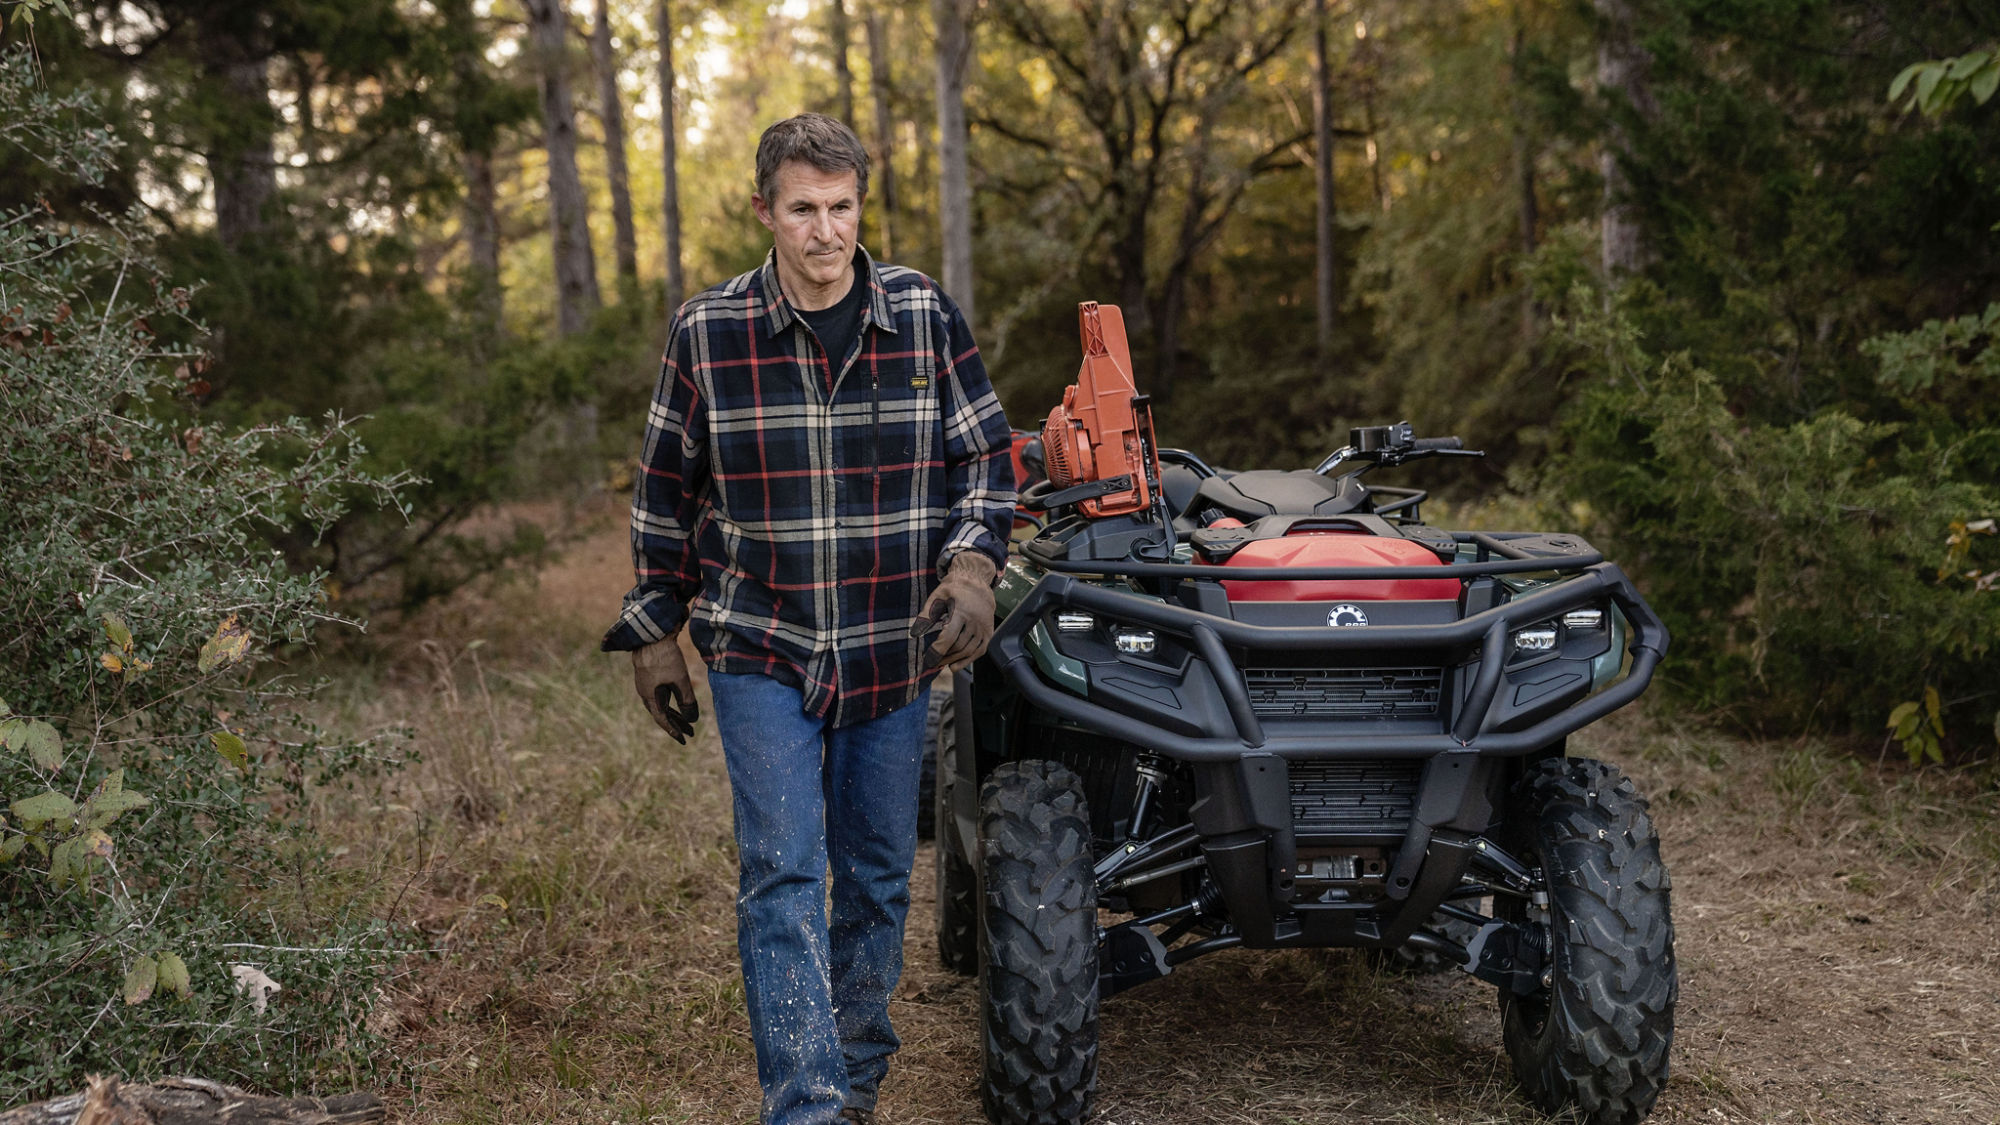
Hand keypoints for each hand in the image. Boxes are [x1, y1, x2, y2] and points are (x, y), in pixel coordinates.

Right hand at [632, 636, 698, 742]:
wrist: (650, 632)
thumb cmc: (664, 657)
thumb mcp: (679, 680)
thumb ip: (687, 700)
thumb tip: (693, 719)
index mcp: (650, 697)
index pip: (663, 720)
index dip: (674, 731)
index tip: (685, 740)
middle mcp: (645, 693)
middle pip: (662, 713)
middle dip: (677, 723)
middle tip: (691, 733)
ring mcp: (646, 684)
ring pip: (661, 703)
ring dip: (675, 712)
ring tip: (688, 719)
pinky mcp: (650, 675)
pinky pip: (660, 694)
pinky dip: (670, 700)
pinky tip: (678, 699)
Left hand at [911, 552, 998, 671]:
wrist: (977, 581)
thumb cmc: (954, 588)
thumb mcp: (937, 596)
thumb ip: (927, 614)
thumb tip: (915, 632)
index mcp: (962, 611)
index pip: (949, 637)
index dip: (938, 650)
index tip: (928, 658)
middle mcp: (975, 621)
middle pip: (959, 646)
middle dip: (944, 657)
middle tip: (932, 662)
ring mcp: (984, 627)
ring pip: (969, 651)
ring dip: (954, 660)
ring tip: (941, 663)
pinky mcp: (988, 632)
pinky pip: (979, 651)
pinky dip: (968, 660)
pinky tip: (956, 665)